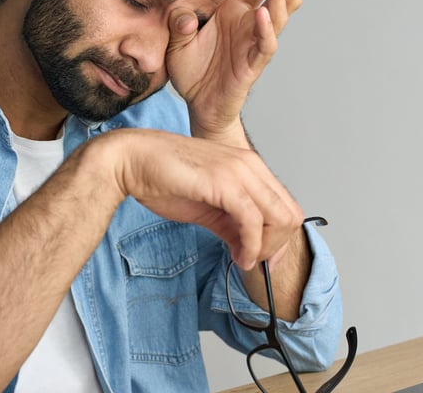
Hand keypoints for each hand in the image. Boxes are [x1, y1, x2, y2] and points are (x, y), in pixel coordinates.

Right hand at [94, 128, 302, 269]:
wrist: (131, 160)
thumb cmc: (163, 178)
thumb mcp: (207, 208)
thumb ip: (231, 225)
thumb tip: (247, 248)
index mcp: (248, 167)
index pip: (286, 206)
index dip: (281, 239)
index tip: (265, 260)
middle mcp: (250, 165)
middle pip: (290, 214)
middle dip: (276, 247)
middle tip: (253, 261)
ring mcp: (240, 171)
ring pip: (279, 218)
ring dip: (265, 249)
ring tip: (244, 260)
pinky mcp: (225, 182)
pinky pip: (253, 221)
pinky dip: (251, 246)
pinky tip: (238, 256)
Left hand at [165, 0, 296, 144]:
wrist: (199, 106)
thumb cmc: (192, 71)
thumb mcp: (176, 42)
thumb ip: (178, 23)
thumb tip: (185, 18)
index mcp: (234, 9)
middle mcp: (249, 21)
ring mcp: (255, 41)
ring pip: (280, 13)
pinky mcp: (254, 63)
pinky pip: (266, 44)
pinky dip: (266, 29)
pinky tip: (263, 13)